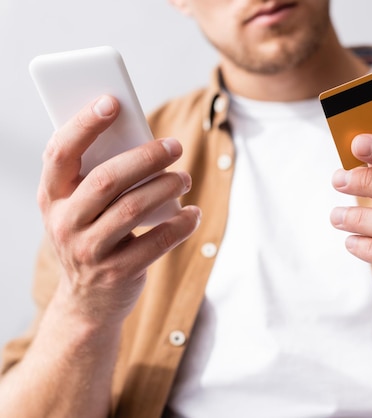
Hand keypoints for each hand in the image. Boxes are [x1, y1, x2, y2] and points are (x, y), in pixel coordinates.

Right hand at [38, 95, 200, 328]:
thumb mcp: (80, 209)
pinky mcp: (118, 273)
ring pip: (135, 208)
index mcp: (51, 198)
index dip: (85, 124)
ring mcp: (89, 251)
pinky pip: (157, 241)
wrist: (87, 302)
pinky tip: (193, 213)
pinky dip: (181, 223)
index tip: (112, 101)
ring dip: (167, 187)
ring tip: (186, 178)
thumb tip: (142, 139)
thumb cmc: (90, 237)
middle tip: (175, 146)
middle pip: (108, 179)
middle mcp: (64, 223)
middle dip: (146, 157)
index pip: (60, 153)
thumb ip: (98, 176)